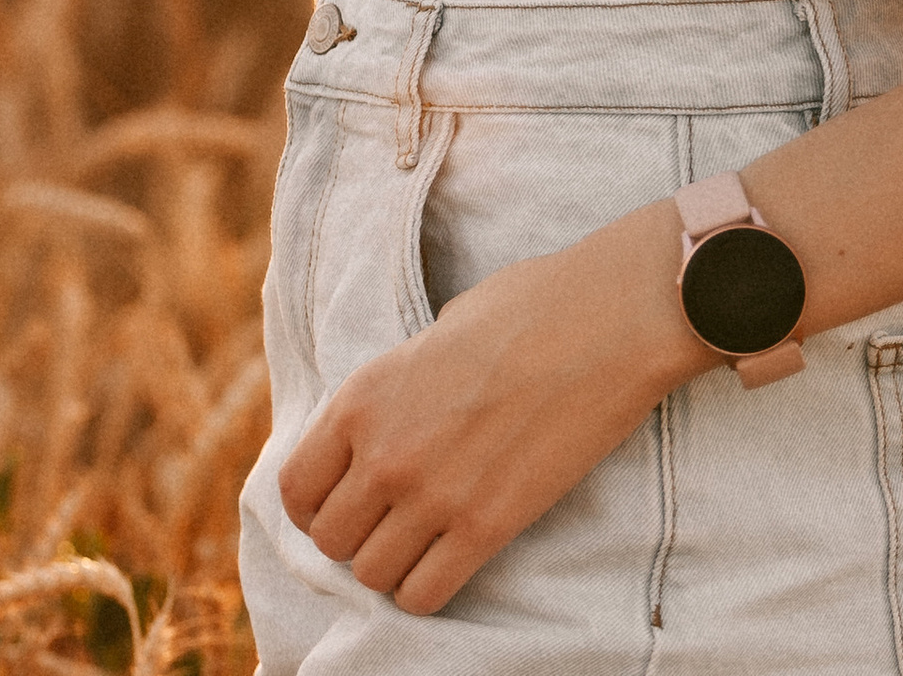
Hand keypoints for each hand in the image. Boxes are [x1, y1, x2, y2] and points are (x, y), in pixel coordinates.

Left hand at [278, 197, 711, 613]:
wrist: (606, 321)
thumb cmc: (528, 308)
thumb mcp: (436, 332)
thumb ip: (400, 388)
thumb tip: (391, 421)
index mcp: (364, 395)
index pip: (296, 487)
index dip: (317, 502)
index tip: (347, 499)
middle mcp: (385, 451)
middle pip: (331, 541)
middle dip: (356, 536)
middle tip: (392, 520)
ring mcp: (433, 494)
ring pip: (372, 575)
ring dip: (392, 564)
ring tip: (424, 539)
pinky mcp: (486, 527)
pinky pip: (424, 595)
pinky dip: (428, 588)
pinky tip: (451, 558)